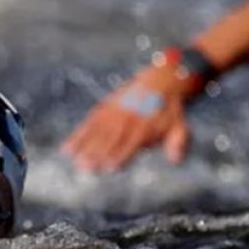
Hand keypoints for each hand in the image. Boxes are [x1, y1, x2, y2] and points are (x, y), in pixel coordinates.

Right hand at [61, 66, 190, 172]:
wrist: (161, 81)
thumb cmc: (169, 109)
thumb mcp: (180, 126)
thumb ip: (177, 143)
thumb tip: (175, 160)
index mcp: (144, 127)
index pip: (129, 144)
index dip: (119, 156)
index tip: (109, 168)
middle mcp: (126, 120)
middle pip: (109, 139)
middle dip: (97, 154)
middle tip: (85, 168)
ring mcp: (113, 113)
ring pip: (96, 132)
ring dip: (85, 146)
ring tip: (74, 159)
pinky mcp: (104, 108)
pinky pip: (88, 123)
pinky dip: (77, 135)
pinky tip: (68, 146)